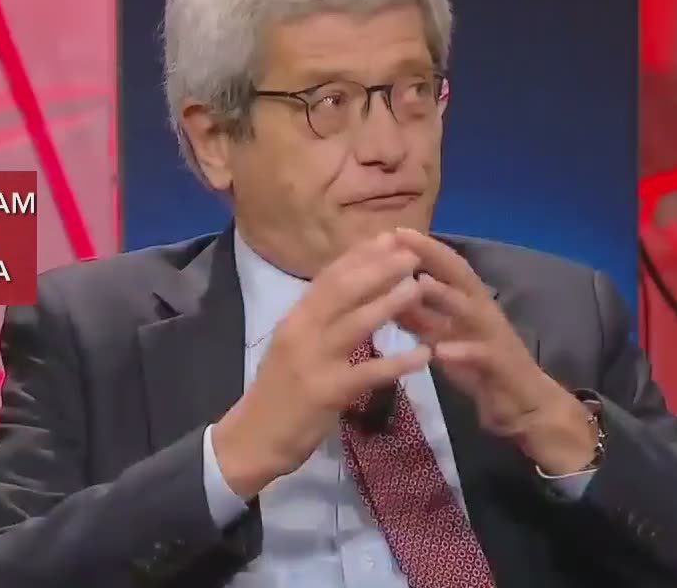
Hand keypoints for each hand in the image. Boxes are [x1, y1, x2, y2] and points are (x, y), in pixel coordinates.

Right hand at [213, 232, 431, 499]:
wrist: (253, 439)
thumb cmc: (278, 393)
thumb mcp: (293, 346)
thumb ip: (318, 320)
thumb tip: (350, 290)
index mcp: (295, 319)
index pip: (328, 277)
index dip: (359, 256)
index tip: (388, 237)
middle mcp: (301, 332)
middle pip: (343, 291)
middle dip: (378, 268)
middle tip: (411, 253)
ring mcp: (313, 361)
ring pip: (355, 323)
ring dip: (389, 302)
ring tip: (419, 286)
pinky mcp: (327, 393)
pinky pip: (369, 373)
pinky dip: (398, 363)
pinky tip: (423, 356)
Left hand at [393, 228, 596, 474]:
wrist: (522, 403)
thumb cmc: (478, 366)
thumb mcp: (442, 337)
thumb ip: (418, 316)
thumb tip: (385, 293)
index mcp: (469, 302)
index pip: (445, 266)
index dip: (422, 248)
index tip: (392, 231)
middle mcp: (483, 311)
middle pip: (460, 275)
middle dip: (432, 255)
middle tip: (404, 238)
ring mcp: (493, 336)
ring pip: (472, 310)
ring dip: (447, 296)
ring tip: (420, 284)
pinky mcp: (500, 365)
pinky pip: (481, 355)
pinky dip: (461, 351)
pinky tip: (439, 350)